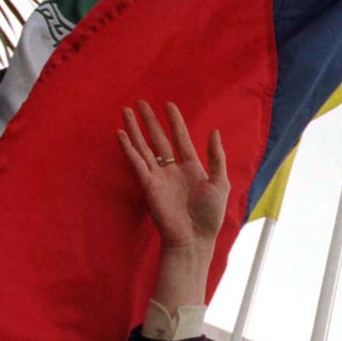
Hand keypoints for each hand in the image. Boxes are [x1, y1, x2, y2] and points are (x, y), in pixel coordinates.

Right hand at [117, 101, 229, 255]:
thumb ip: (216, 156)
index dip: (175, 122)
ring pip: (144, 147)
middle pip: (159, 140)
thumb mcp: (220, 182)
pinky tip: (121, 134)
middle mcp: (173, 170)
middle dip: (150, 121)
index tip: (169, 105)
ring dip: (135, 130)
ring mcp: (159, 177)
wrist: (194, 238)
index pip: (181, 139)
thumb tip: (214, 131)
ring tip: (126, 111)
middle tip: (140, 102)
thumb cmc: (210, 215)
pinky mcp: (148, 185)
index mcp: (192, 168)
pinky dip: (128, 148)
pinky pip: (136, 162)